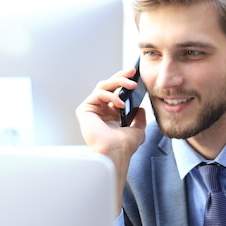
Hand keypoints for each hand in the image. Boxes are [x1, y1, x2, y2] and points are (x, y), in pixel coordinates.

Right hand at [76, 67, 146, 211]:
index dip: (125, 82)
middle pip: (109, 86)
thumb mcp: (138, 130)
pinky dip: (110, 95)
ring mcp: (92, 110)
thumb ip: (139, 118)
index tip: (135, 75)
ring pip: (103, 86)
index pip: (117, 92)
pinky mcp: (85, 110)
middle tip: (132, 72)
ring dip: (118, 82)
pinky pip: (97, 94)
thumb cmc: (124, 146)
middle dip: (121, 76)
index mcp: (111, 115)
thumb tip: (140, 108)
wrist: (116, 153)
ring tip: (130, 85)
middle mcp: (101, 111)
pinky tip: (119, 103)